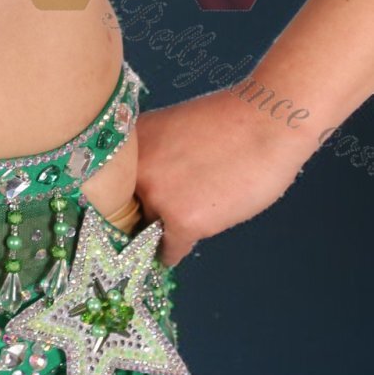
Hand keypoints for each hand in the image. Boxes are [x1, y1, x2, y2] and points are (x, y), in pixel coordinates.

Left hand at [133, 87, 315, 267]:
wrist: (267, 122)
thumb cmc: (229, 121)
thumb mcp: (170, 131)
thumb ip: (150, 159)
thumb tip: (142, 190)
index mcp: (126, 145)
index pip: (108, 187)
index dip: (119, 201)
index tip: (123, 213)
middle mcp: (131, 171)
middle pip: (124, 212)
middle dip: (138, 218)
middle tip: (151, 222)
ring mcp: (155, 196)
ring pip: (147, 231)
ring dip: (160, 232)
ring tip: (178, 224)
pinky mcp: (182, 220)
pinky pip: (168, 250)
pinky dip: (173, 252)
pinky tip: (174, 251)